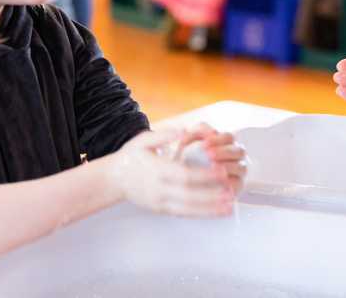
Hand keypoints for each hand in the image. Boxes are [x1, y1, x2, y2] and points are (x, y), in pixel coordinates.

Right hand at [107, 129, 238, 217]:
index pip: (184, 175)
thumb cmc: (130, 158)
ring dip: (210, 209)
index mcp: (156, 170)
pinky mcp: (161, 210)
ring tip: (229, 207)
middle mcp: (158, 188)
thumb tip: (184, 131)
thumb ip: (163, 134)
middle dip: (212, 194)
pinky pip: (183, 214)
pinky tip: (215, 213)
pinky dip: (201, 214)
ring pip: (188, 208)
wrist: (114, 179)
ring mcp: (159, 201)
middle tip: (231, 190)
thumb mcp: (142, 140)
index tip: (222, 171)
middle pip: (189, 194)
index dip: (205, 175)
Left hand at [167, 123, 246, 195]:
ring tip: (214, 167)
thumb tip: (187, 129)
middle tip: (209, 154)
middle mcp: (234, 156)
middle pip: (239, 150)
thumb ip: (189, 135)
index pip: (229, 137)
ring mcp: (237, 172)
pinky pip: (238, 184)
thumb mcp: (184, 145)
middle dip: (224, 152)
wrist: (185, 183)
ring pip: (241, 166)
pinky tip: (220, 182)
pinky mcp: (235, 186)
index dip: (219, 139)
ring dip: (229, 166)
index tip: (205, 143)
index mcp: (225, 144)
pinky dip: (231, 182)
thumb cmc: (186, 159)